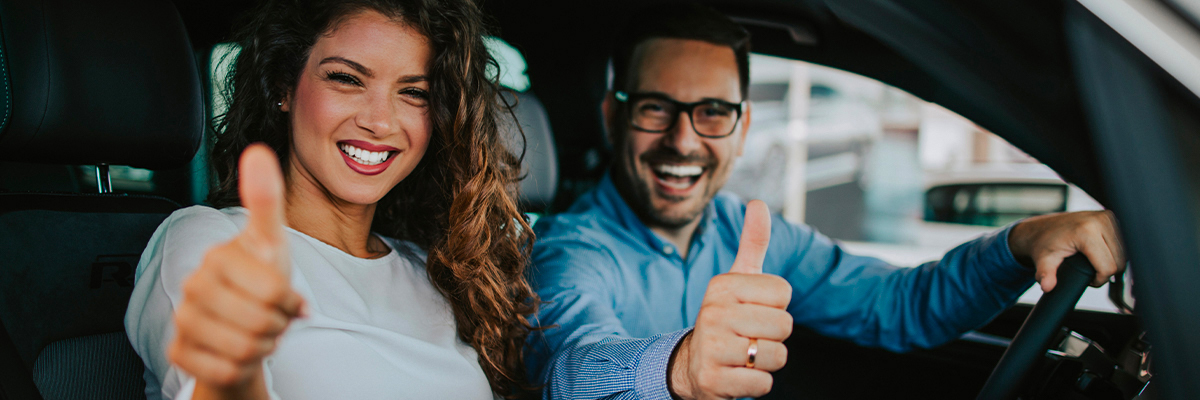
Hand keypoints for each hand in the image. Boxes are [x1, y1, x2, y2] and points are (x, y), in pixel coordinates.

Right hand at [168, 144, 305, 398]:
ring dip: (262, 346)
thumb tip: (257, 151)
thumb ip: (267, 199)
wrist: (241, 323)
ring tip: (259, 332)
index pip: (272, 291)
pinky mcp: (178, 351)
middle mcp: (193, 286)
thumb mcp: (273, 241)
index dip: (289, 301)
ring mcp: (182, 319)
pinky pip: (223, 370)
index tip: (286, 296)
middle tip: (273, 318)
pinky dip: (241, 368)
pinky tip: (238, 351)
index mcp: (218, 257)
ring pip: (242, 349)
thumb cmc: (261, 278)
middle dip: (277, 326)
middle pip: (258, 323)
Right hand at [669, 200, 792, 399]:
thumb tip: (758, 203)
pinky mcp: (714, 380)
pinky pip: (763, 383)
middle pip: (785, 325)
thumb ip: (752, 243)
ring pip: (777, 355)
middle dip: (773, 336)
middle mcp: (713, 313)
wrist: (693, 364)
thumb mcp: (737, 280)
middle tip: (749, 336)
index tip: (752, 310)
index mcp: (723, 285)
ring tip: (744, 355)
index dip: (775, 306)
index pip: (784, 293)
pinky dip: (756, 384)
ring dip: (765, 361)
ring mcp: (712, 347)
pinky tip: (737, 374)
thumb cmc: (726, 317)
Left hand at [1008, 210, 1125, 292]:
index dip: (1099, 279)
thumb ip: (1045, 274)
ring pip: (1124, 254)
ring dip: (1112, 263)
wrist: (1042, 227)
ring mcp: (1108, 217)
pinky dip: (1116, 254)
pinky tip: (1103, 255)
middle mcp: (1100, 221)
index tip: (1088, 279)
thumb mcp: (1044, 260)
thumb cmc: (1044, 243)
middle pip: (1119, 261)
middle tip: (1089, 271)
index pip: (1108, 267)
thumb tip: (1047, 286)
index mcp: (1086, 231)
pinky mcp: (1111, 217)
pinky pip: (1124, 244)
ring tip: (1094, 263)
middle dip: (1106, 272)